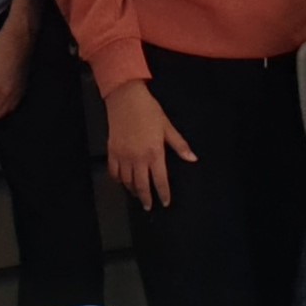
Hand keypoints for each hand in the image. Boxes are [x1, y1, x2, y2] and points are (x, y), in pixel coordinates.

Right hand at [103, 82, 195, 208]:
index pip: (160, 180)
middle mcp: (138, 158)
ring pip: (127, 181)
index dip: (163, 193)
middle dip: (146, 198)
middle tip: (149, 206)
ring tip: (137, 195)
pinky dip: (118, 180)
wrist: (126, 99)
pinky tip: (122, 182)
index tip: (165, 202)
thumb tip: (192, 159)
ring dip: (133, 190)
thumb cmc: (149, 111)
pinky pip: (114, 172)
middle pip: (142, 185)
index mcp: (155, 153)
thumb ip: (180, 145)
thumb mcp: (167, 127)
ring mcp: (123, 156)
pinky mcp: (112, 152)